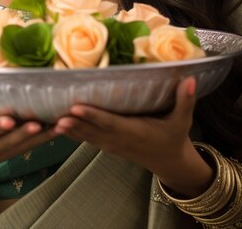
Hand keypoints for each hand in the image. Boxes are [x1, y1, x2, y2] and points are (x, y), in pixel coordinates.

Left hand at [53, 76, 212, 196]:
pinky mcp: (108, 145)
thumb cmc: (174, 137)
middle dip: (74, 123)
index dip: (93, 115)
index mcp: (136, 132)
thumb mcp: (183, 120)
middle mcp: (120, 139)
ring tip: (52, 121)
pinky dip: (73, 133)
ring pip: (87, 137)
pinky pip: (87, 140)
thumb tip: (190, 78)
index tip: (76, 107)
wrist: (170, 162)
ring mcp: (112, 145)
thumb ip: (185, 100)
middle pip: (93, 131)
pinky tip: (58, 126)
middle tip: (56, 115)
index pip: (110, 122)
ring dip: (70, 130)